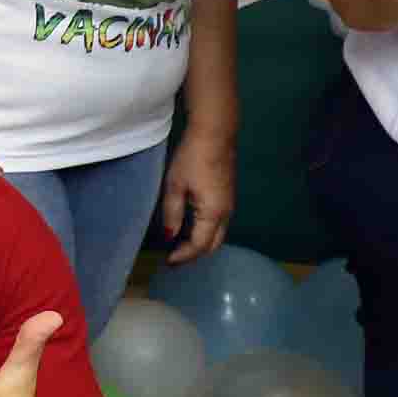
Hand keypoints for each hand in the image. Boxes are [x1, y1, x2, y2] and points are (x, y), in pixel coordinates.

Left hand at [157, 125, 236, 260]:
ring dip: (200, 244)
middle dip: (194, 254)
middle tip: (174, 257)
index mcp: (213, 213)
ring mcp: (230, 205)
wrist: (215, 134)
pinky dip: (205, 232)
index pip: (199, 245)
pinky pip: (219, 224)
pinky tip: (190, 228)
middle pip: (213, 245)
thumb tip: (169, 237)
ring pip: (218, 235)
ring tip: (179, 245)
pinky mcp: (228, 197)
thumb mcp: (175, 186)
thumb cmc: (192, 159)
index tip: (168, 261)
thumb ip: (172, 214)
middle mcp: (226, 213)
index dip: (183, 256)